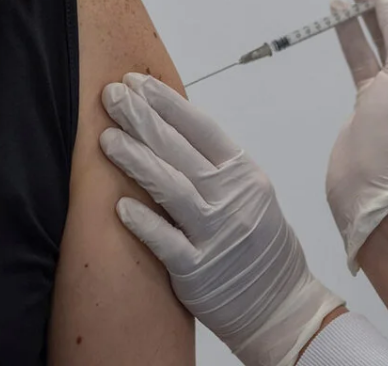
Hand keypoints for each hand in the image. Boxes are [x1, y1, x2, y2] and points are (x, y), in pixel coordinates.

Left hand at [100, 74, 343, 365]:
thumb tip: (169, 128)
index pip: (202, 127)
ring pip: (172, 188)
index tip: (137, 82)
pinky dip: (144, 222)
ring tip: (106, 138)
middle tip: (111, 96)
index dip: (167, 102)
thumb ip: (215, 165)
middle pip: (180, 150)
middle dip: (142, 118)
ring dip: (136, 160)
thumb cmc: (259, 244)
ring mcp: (216, 234)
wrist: (280, 305)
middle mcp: (233, 198)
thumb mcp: (249, 193)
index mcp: (245, 173)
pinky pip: (167, 242)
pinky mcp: (198, 270)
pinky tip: (118, 205)